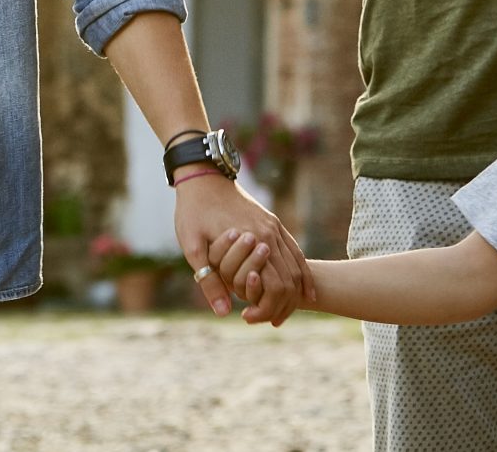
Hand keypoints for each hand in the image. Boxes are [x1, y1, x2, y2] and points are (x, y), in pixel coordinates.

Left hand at [174, 174, 313, 324]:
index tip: (251, 318)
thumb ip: (209, 281)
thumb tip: (224, 313)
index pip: (274, 285)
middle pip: (290, 278)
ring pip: (296, 265)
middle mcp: (270, 233)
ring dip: (296, 290)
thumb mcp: (193, 247)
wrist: (203, 175)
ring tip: (287, 310)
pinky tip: (303, 287)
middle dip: (284, 303)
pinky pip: (294, 250)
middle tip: (274, 321)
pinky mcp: (273, 221)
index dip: (267, 308)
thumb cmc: (194, 211)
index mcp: (254, 241)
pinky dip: (301, 271)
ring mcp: (274, 226)